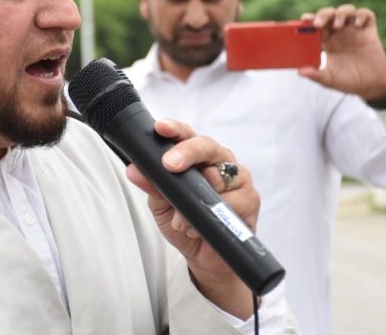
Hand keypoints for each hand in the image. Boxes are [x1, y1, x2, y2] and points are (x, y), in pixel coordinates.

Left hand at [125, 119, 256, 317]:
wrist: (204, 257)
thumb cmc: (185, 223)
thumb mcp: (161, 204)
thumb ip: (152, 185)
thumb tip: (134, 170)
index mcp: (197, 157)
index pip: (186, 135)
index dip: (175, 129)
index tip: (160, 128)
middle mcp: (219, 162)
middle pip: (206, 146)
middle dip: (186, 153)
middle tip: (169, 164)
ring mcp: (238, 179)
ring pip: (218, 176)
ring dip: (194, 198)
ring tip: (179, 219)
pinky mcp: (250, 200)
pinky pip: (232, 201)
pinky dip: (211, 215)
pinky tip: (196, 227)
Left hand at [298, 4, 385, 99]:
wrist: (371, 85)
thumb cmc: (347, 81)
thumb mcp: (329, 79)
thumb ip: (316, 75)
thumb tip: (300, 72)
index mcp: (325, 41)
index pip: (315, 25)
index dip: (309, 21)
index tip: (303, 22)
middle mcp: (339, 33)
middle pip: (328, 14)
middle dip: (322, 15)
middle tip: (317, 24)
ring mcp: (354, 30)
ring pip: (346, 10)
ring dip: (340, 14)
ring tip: (338, 26)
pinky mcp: (369, 31)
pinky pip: (367, 15)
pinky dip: (361, 15)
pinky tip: (357, 25)